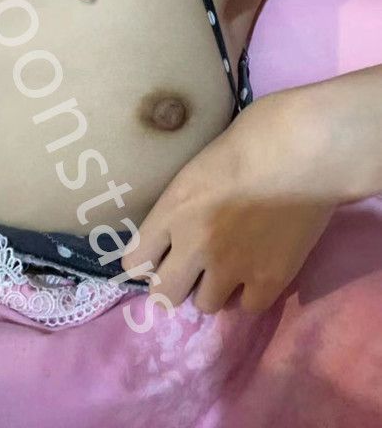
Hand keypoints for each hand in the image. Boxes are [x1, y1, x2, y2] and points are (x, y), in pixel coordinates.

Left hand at [121, 87, 346, 314]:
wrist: (307, 149)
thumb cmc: (256, 135)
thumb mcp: (200, 165)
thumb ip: (184, 202)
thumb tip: (182, 222)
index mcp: (174, 208)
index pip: (134, 261)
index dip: (147, 259)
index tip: (160, 252)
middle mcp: (194, 244)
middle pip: (164, 295)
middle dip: (176, 283)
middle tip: (193, 267)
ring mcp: (231, 266)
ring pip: (206, 305)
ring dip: (215, 287)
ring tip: (232, 265)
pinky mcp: (269, 279)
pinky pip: (248, 307)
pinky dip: (252, 291)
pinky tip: (260, 267)